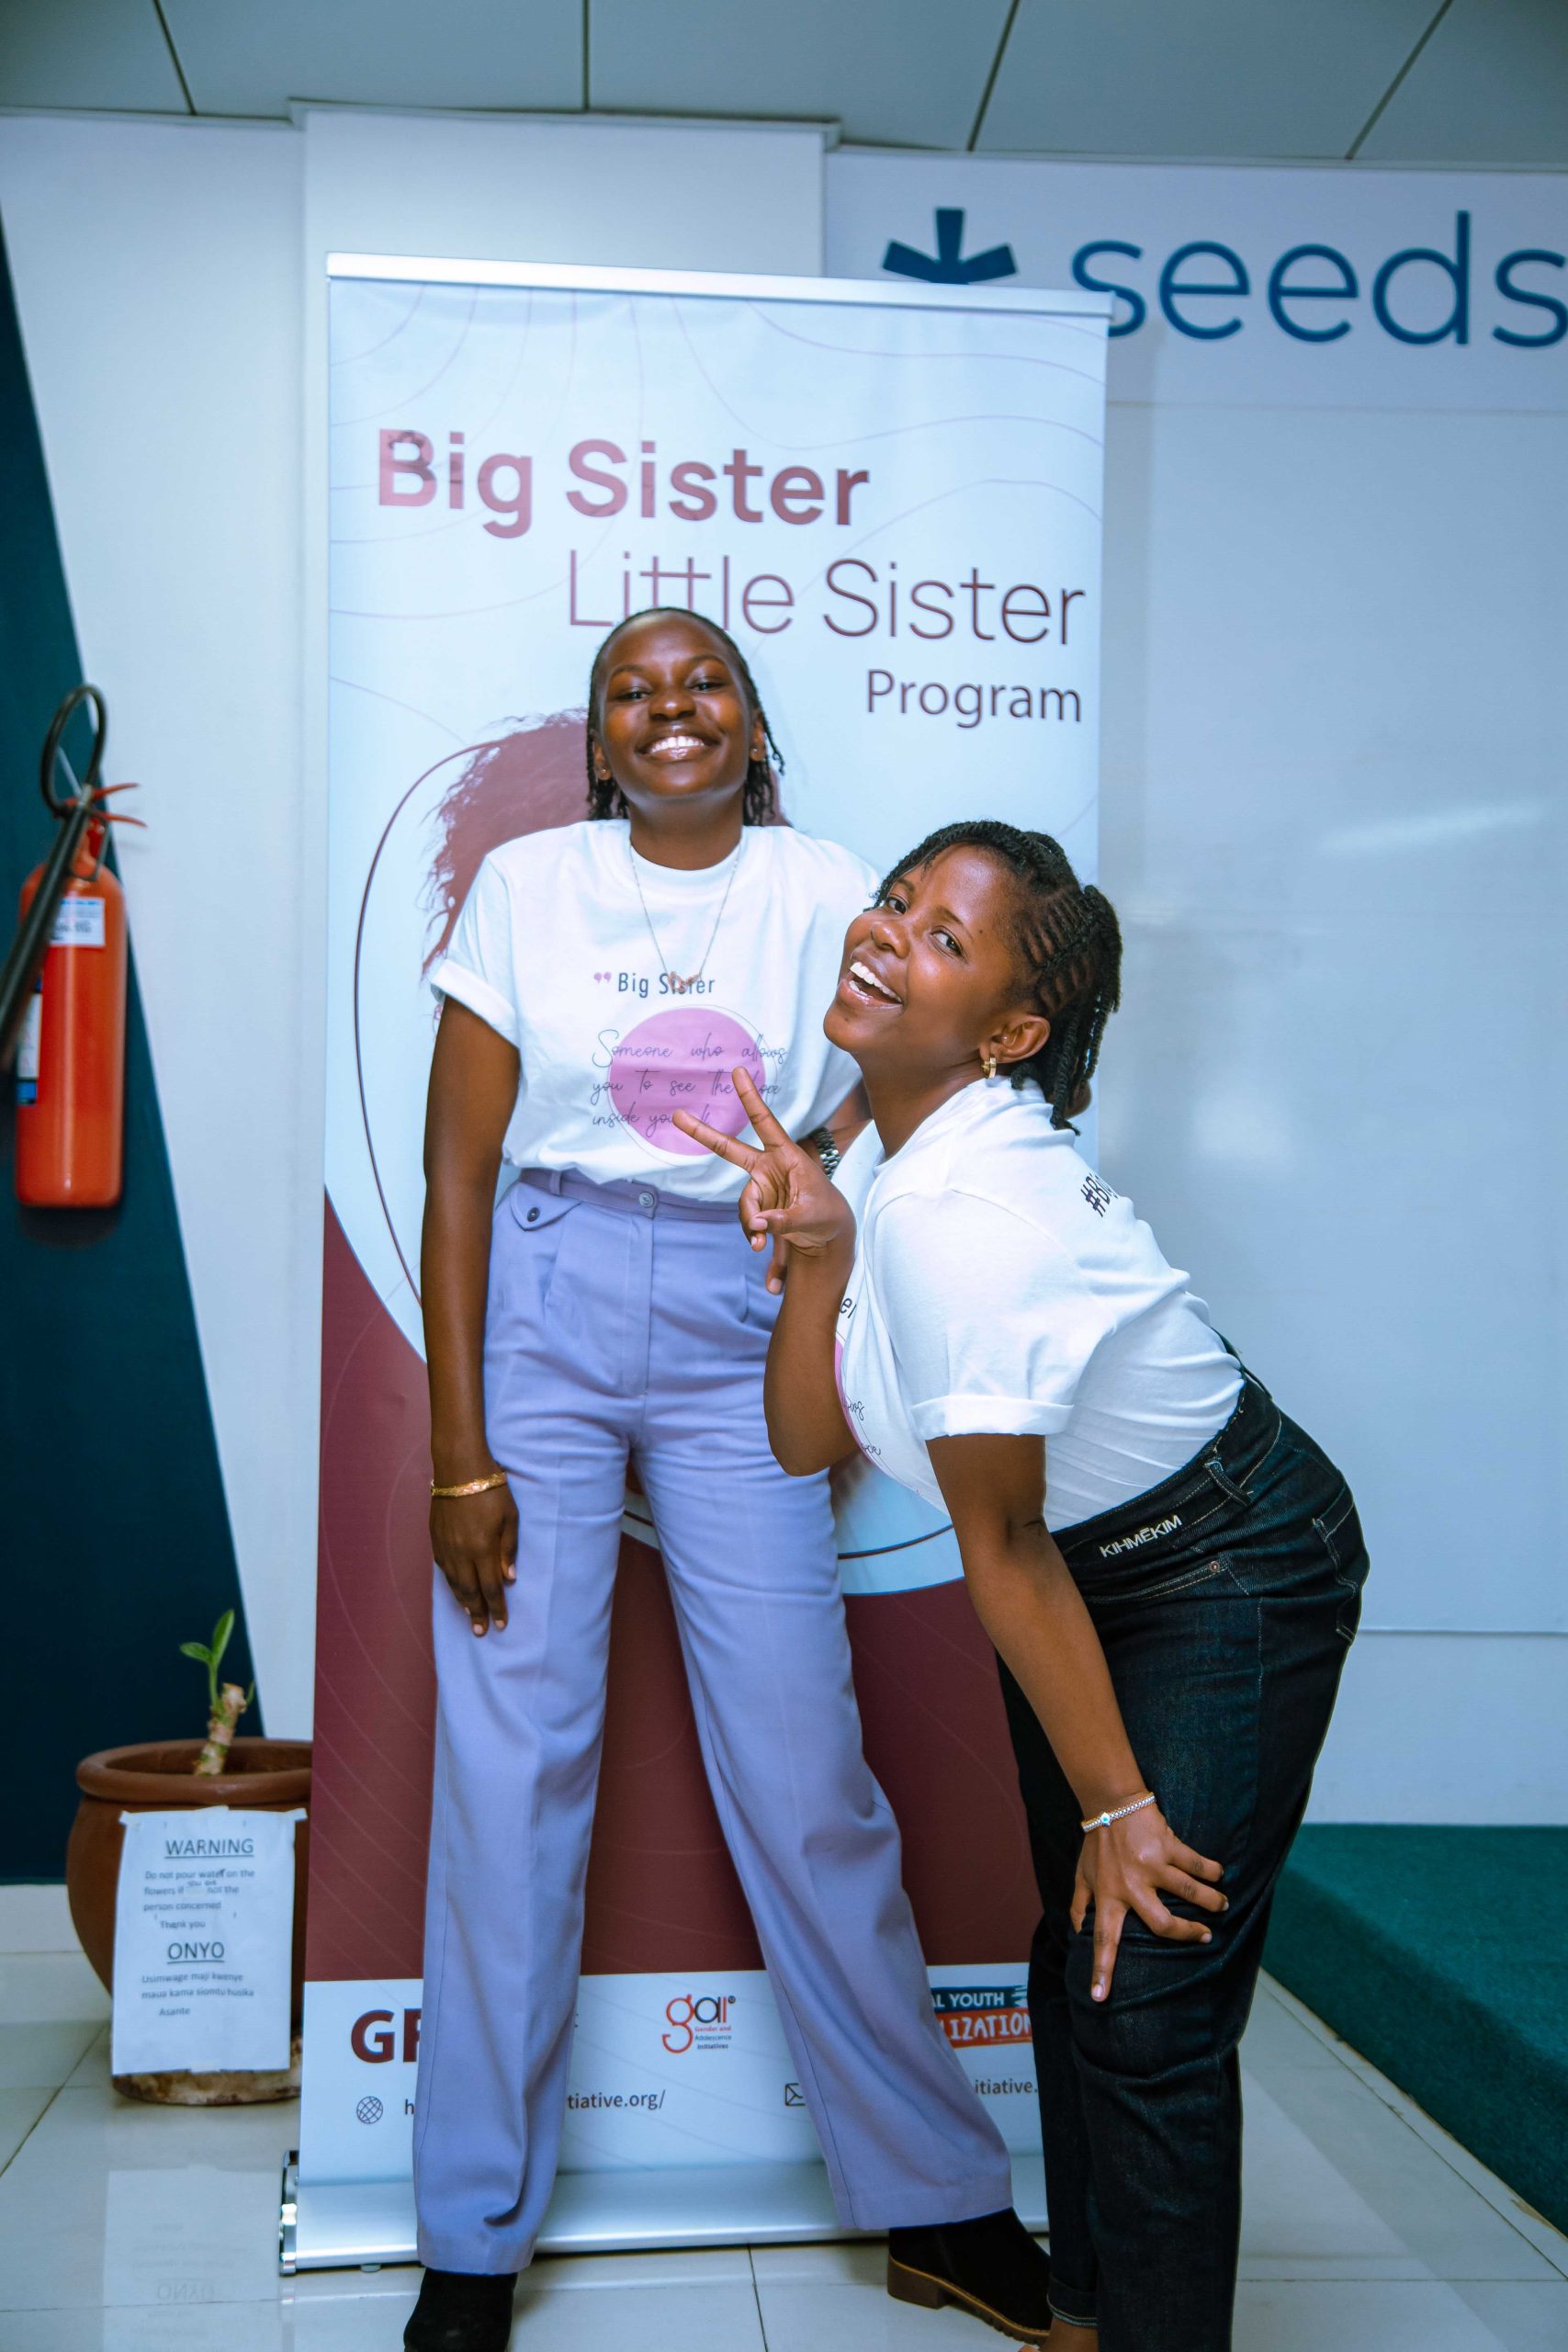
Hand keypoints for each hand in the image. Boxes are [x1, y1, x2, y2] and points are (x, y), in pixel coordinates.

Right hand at [430, 1478, 516, 1635]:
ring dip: (462, 1602)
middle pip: (470, 1592)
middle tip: (481, 1632)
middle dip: (477, 1613)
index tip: (501, 1625)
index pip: (491, 1588)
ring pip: (454, 1583)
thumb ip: (509, 1549)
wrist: (459, 1469)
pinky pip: (443, 1570)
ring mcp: (446, 1547)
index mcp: (482, 1549)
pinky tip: (456, 1590)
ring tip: (470, 1616)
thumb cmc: (491, 1489)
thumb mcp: (510, 1517)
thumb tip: (509, 1579)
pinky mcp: (436, 1539)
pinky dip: (451, 1584)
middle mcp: (461, 1553)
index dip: (497, 1608)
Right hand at [674, 1067, 854, 1293]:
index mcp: (785, 1158)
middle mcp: (769, 1170)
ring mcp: (763, 1191)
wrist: (832, 1237)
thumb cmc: (828, 1216)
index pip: (765, 1124)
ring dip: (753, 1229)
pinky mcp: (761, 1213)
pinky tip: (774, 1283)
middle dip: (704, 1134)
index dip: (750, 1099)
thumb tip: (759, 1226)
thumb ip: (785, 1220)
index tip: (737, 1071)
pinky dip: (763, 1252)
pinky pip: (754, 1231)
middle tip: (678, 1115)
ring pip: (745, 1209)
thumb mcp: (812, 1216)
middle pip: (730, 1151)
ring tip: (765, 1247)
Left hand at [1070, 1804, 1227, 2000]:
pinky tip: (1219, 1875)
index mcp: (1108, 1896)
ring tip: (1222, 1906)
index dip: (1102, 1969)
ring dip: (1212, 1902)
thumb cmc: (1097, 1842)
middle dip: (1187, 1935)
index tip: (1100, 1998)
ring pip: (1190, 1893)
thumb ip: (1078, 1903)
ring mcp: (1152, 1866)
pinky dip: (1211, 1871)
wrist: (1111, 1801)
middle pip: (1163, 1925)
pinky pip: (1196, 1864)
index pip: (1103, 1939)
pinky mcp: (1168, 1846)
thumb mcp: (1081, 1874)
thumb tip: (1075, 1931)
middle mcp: (1131, 1886)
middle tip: (1205, 1937)